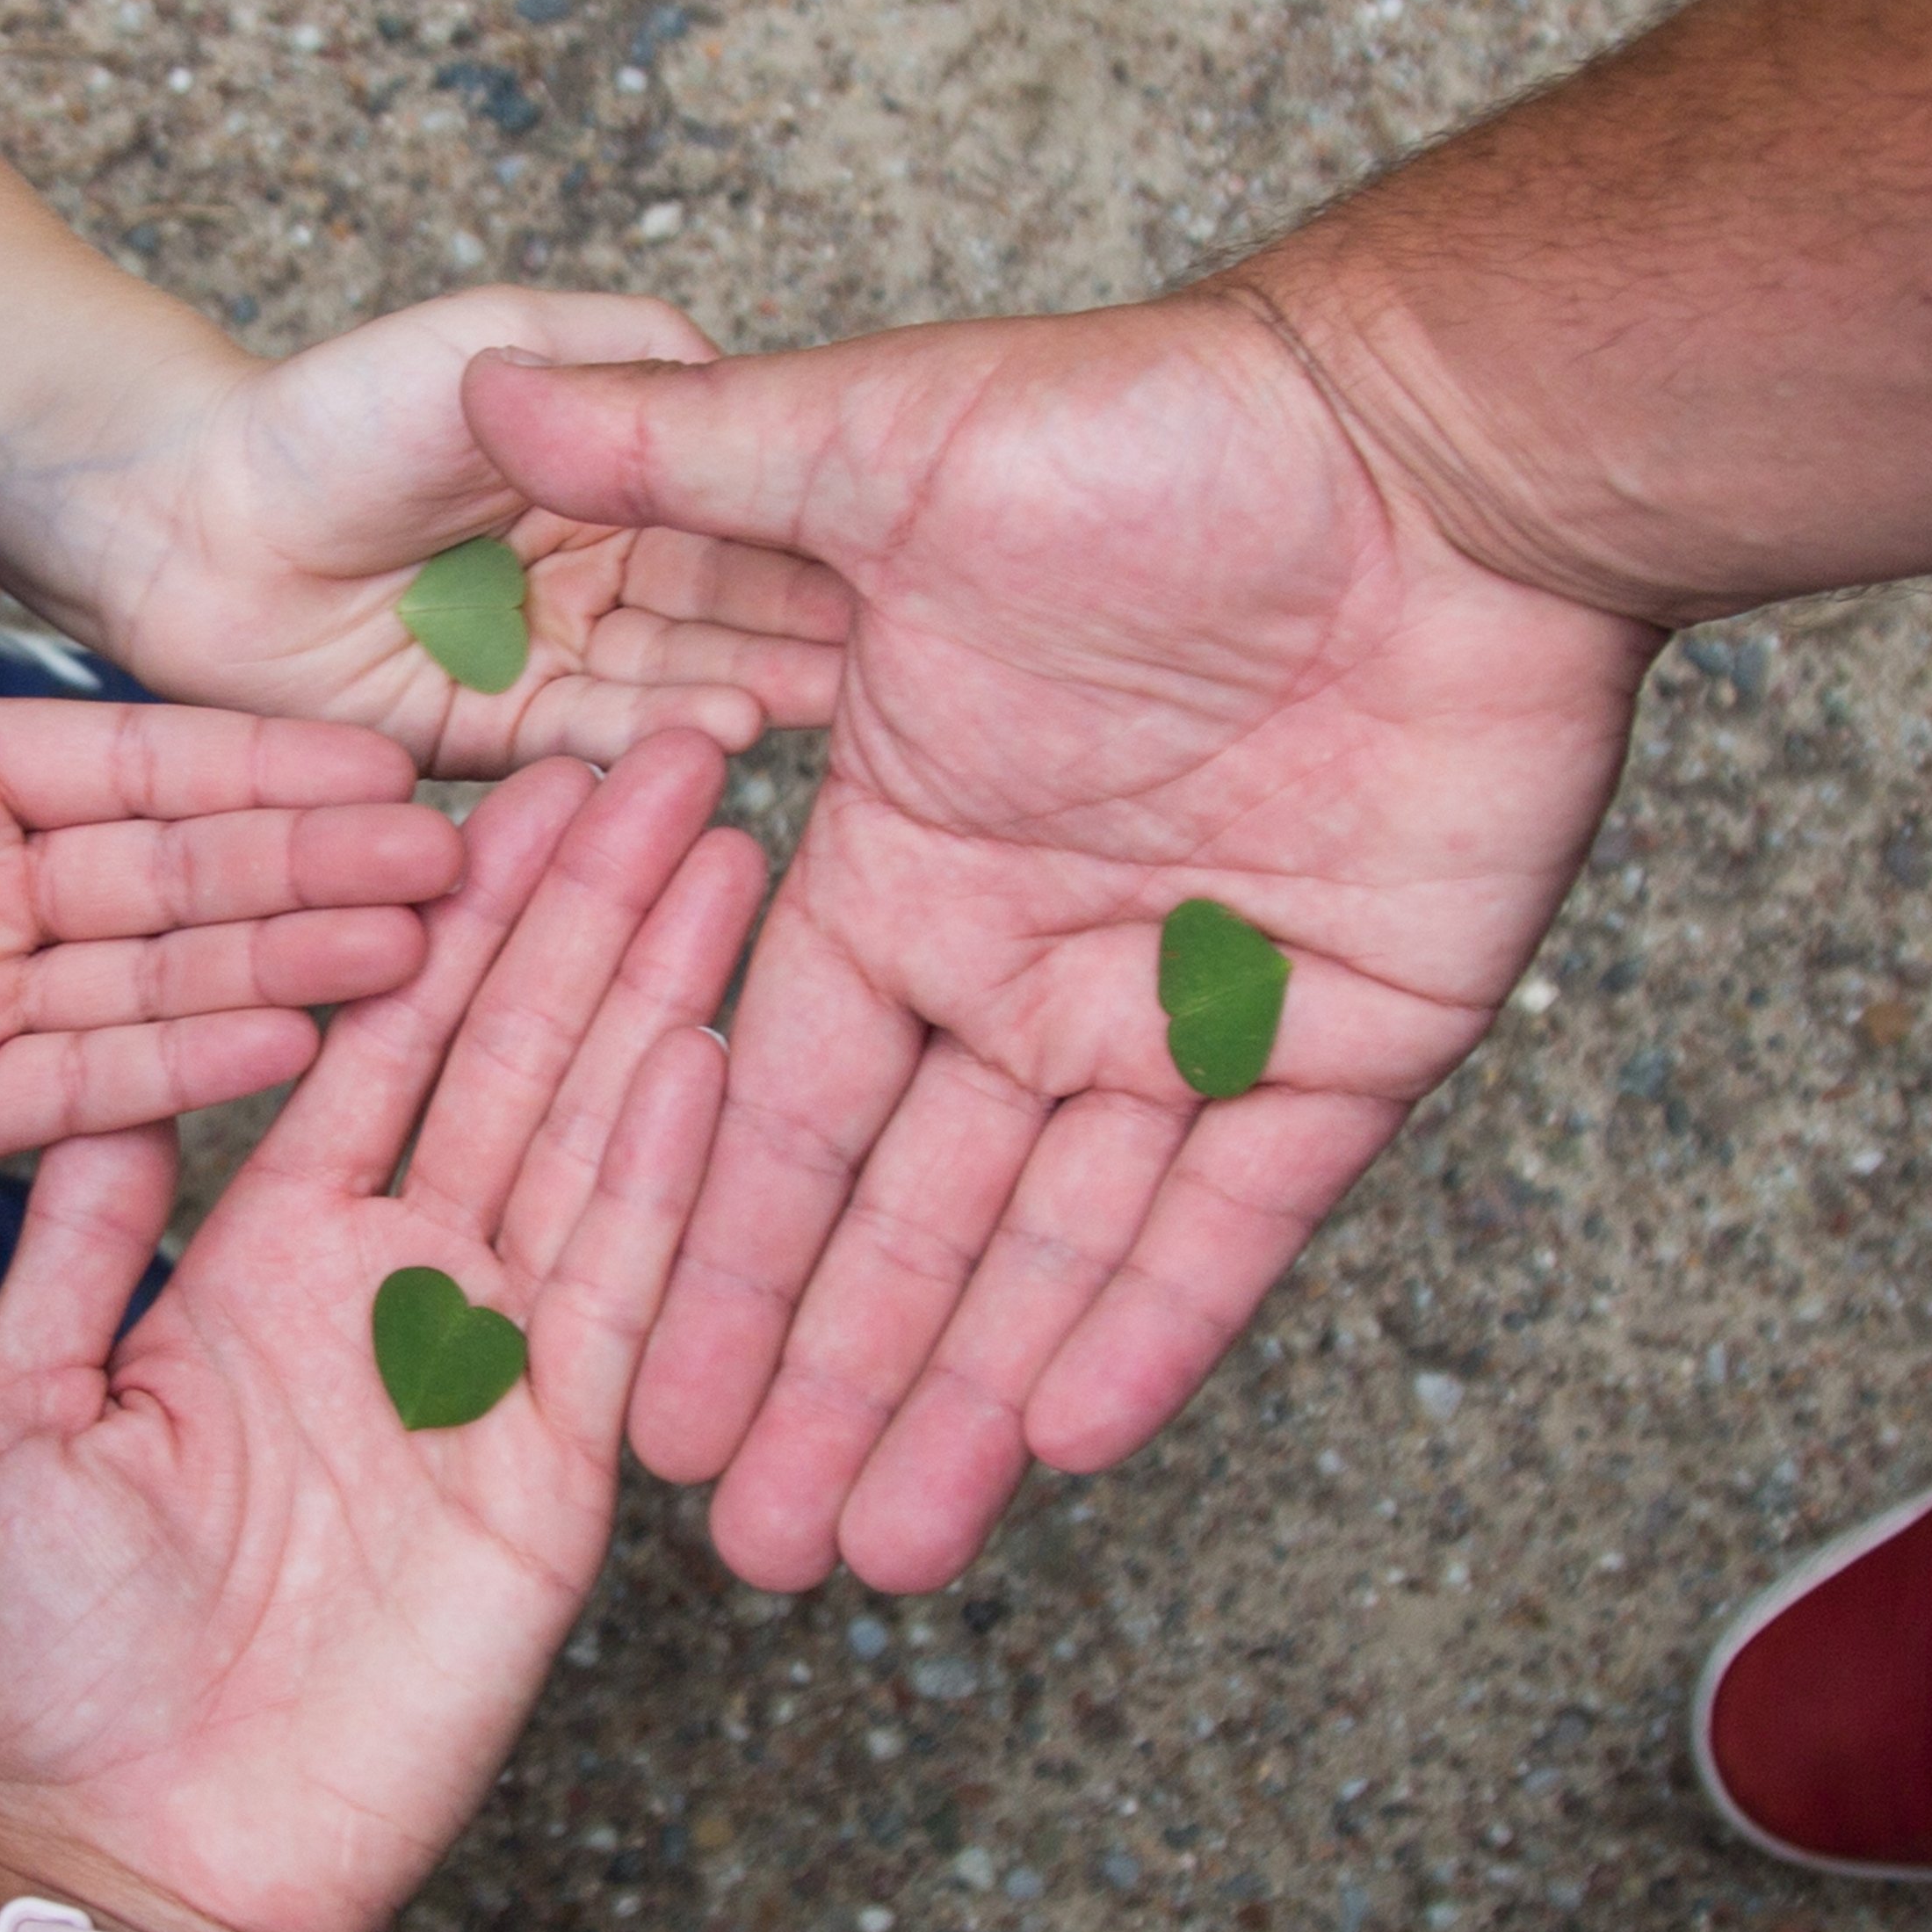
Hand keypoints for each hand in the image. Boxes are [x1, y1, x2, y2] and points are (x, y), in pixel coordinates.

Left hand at [0, 411, 468, 1234]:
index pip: (129, 759)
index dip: (253, 759)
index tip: (379, 749)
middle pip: (181, 869)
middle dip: (320, 860)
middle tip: (460, 852)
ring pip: (164, 978)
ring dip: (293, 960)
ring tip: (422, 946)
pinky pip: (90, 1090)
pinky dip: (192, 1070)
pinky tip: (300, 1042)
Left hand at [0, 733, 758, 1931]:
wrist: (142, 1855)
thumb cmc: (58, 1660)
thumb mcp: (17, 1414)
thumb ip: (75, 1239)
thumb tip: (99, 1072)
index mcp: (269, 1253)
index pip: (380, 1035)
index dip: (442, 906)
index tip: (506, 775)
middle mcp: (399, 1285)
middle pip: (512, 1050)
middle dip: (584, 900)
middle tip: (660, 749)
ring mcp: (490, 1372)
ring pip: (586, 1140)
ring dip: (651, 993)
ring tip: (718, 844)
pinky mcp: (555, 1472)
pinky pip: (614, 1303)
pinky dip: (659, 1181)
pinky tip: (704, 1052)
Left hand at [40, 292, 853, 773]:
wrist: (188, 513)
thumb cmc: (330, 410)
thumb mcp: (495, 343)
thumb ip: (629, 357)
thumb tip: (757, 389)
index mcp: (615, 487)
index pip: (739, 511)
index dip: (813, 531)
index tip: (898, 547)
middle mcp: (598, 583)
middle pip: (725, 609)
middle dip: (807, 629)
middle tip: (901, 652)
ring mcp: (546, 666)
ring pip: (668, 684)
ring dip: (745, 688)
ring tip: (820, 694)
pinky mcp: (488, 741)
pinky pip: (584, 745)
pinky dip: (650, 739)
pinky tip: (725, 727)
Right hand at [464, 299, 1659, 1591]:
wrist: (1443, 449)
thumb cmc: (1171, 425)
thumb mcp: (896, 438)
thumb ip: (691, 450)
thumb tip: (488, 379)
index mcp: (909, 865)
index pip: (779, 1099)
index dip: (703, 1246)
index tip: (620, 1384)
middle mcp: (1031, 965)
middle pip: (899, 1222)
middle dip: (812, 1382)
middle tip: (736, 1548)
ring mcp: (1189, 1011)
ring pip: (1055, 1255)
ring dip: (960, 1400)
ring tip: (873, 1552)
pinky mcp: (1346, 1038)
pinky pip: (1239, 1220)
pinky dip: (1160, 1330)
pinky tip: (1065, 1445)